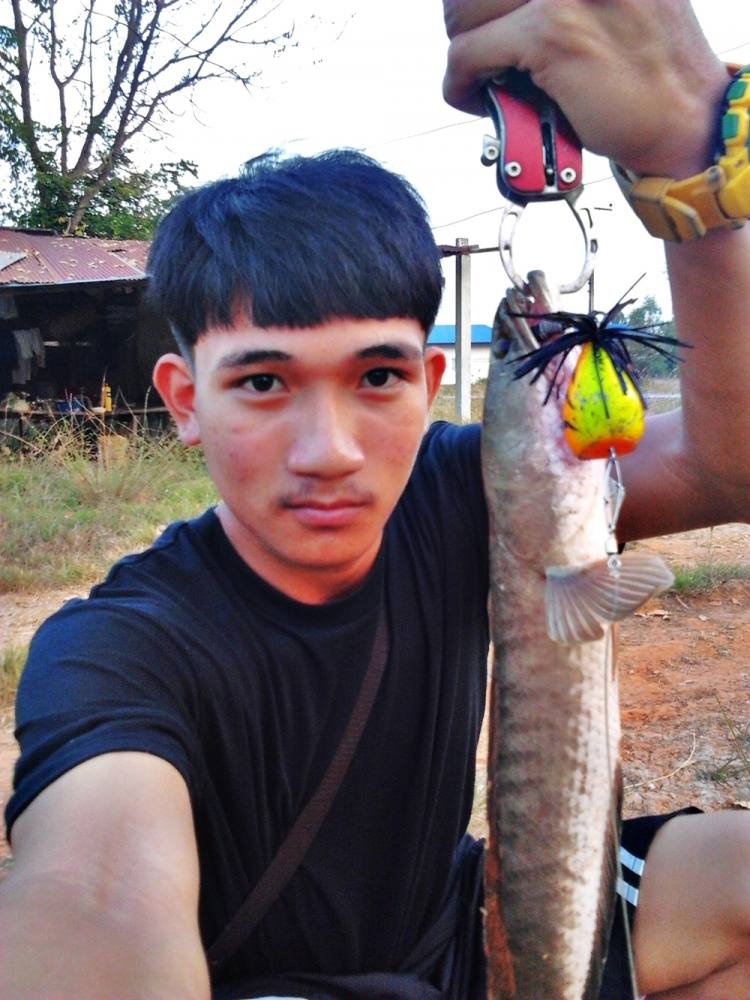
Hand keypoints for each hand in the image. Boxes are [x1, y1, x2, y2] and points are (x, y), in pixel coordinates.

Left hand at [442, 0, 727, 176]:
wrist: (686, 119)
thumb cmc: (647, 70)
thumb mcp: (609, 4)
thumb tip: (502, 9)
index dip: (484, 4)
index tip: (490, 26)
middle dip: (468, 23)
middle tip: (484, 58)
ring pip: (463, 12)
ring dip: (464, 54)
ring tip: (486, 81)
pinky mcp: (550, 34)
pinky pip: (465, 56)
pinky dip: (460, 88)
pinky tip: (480, 104)